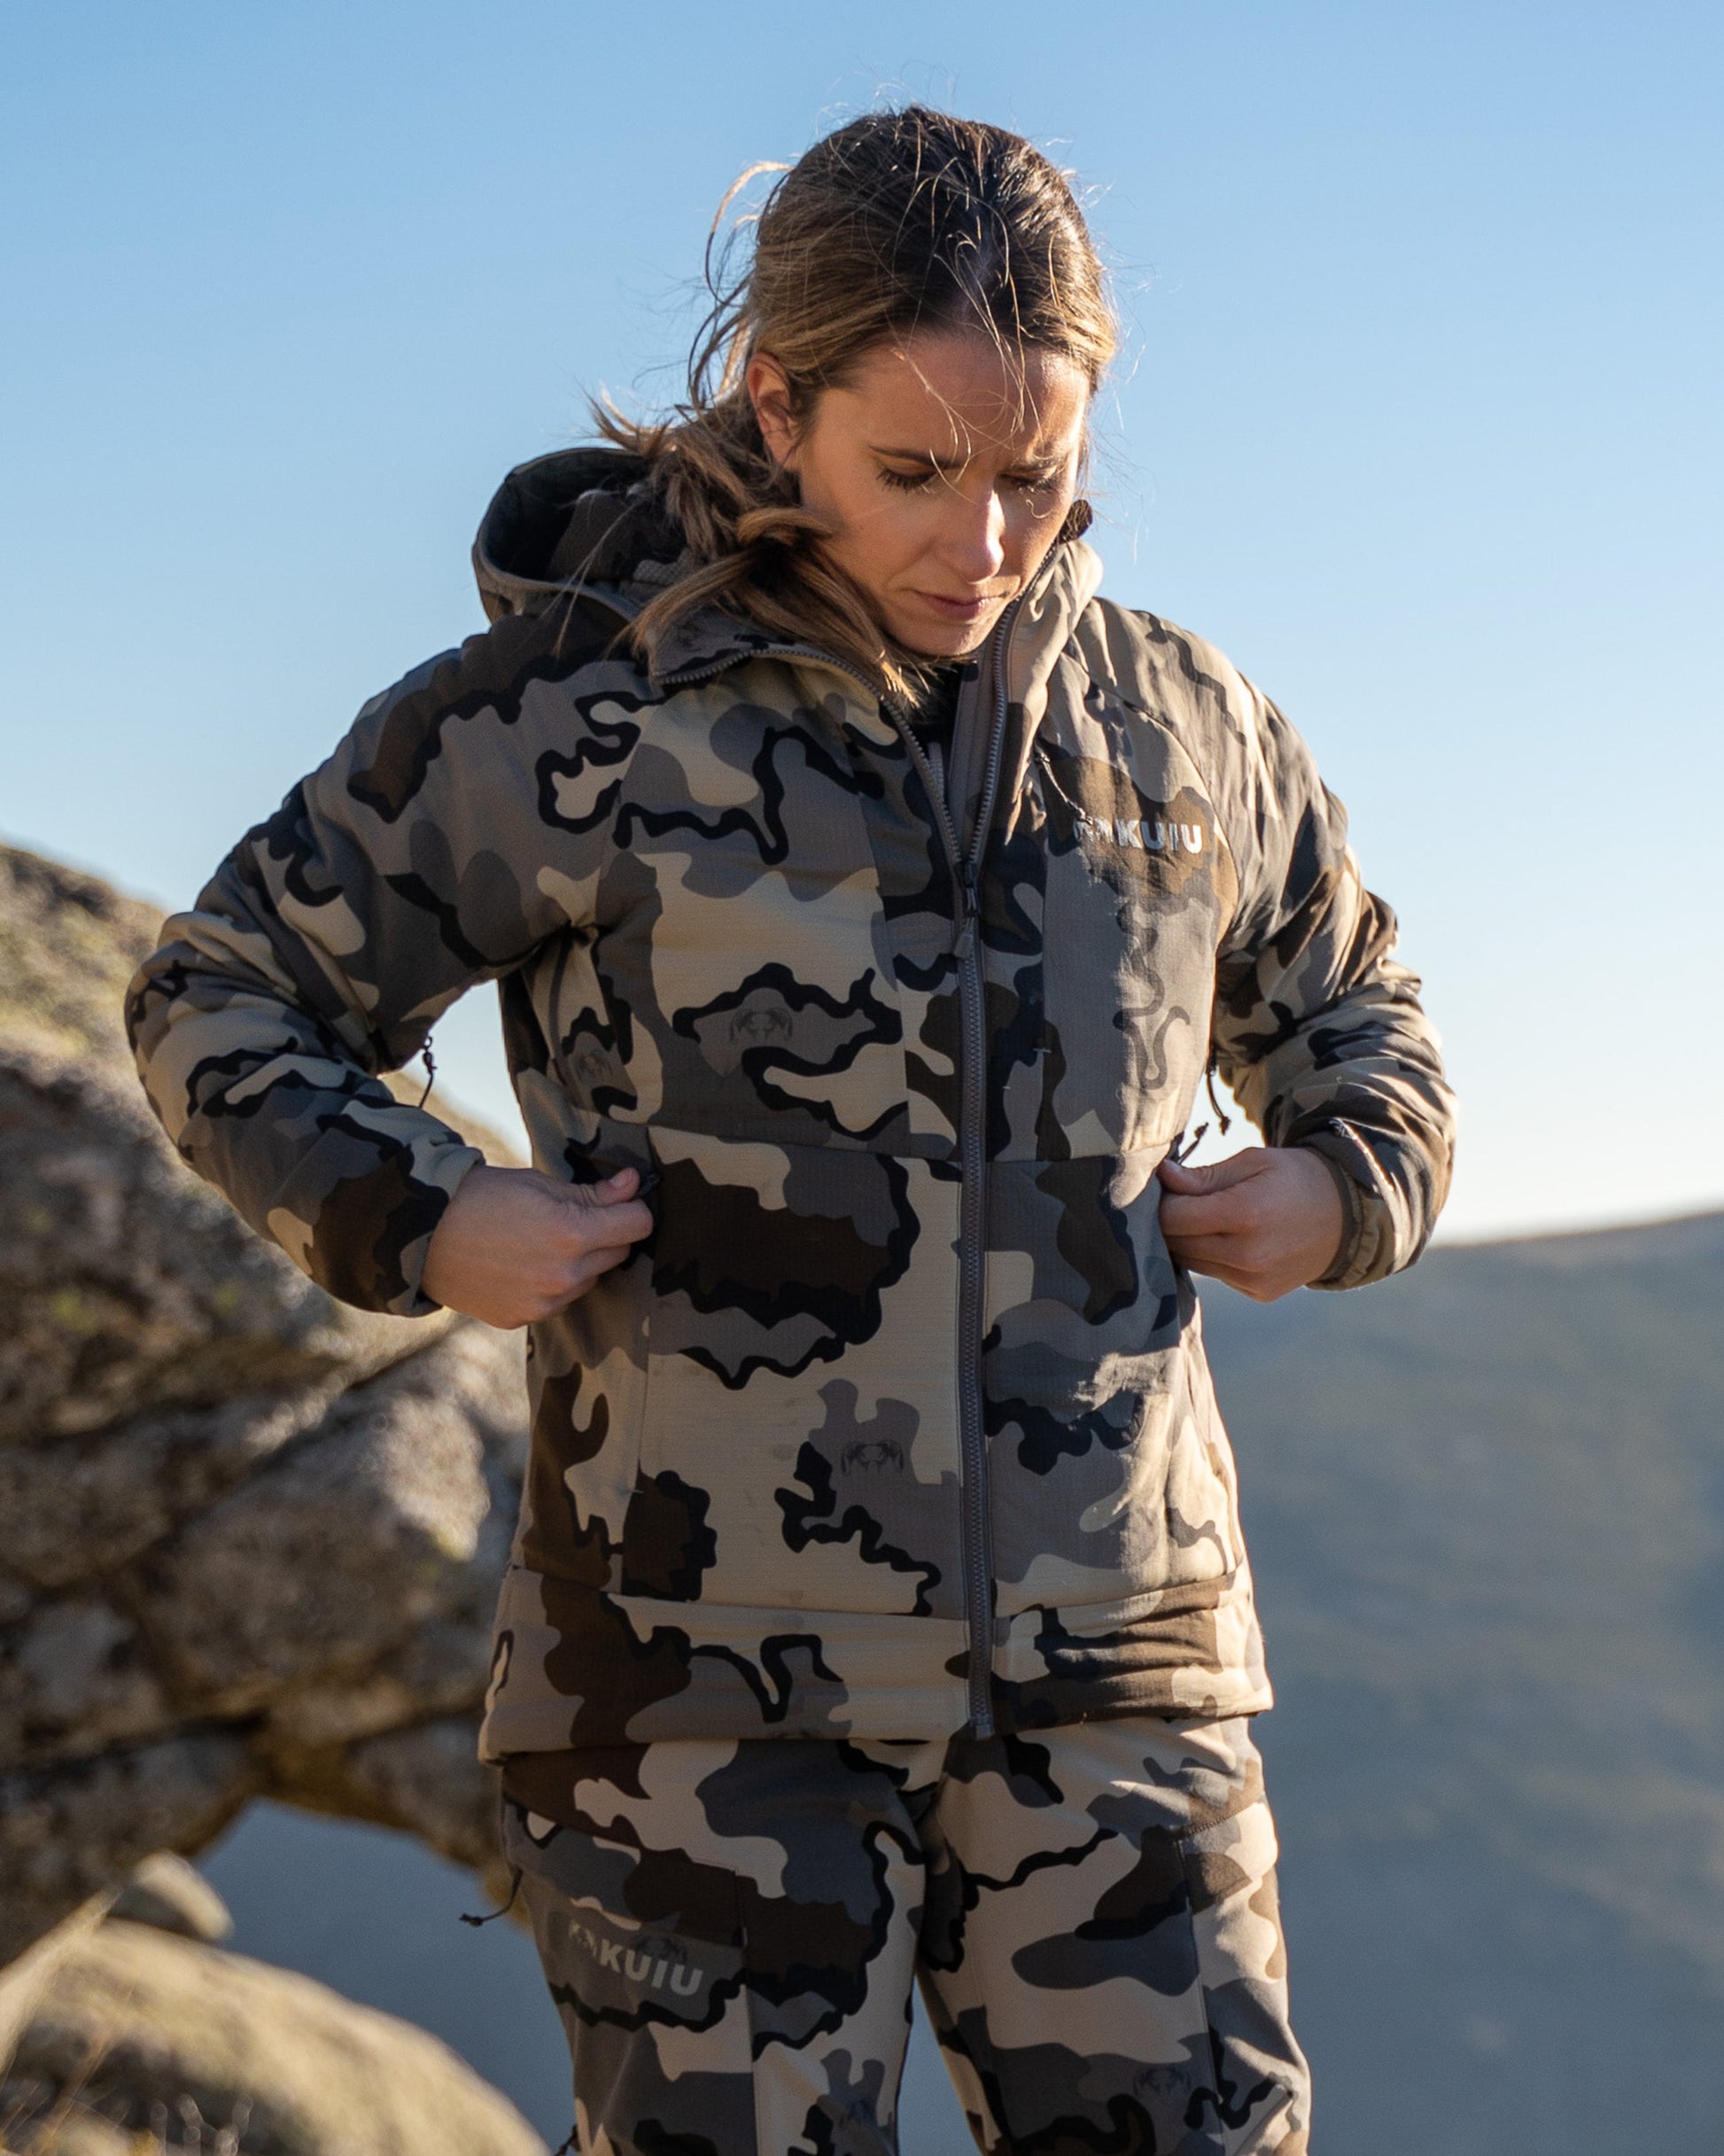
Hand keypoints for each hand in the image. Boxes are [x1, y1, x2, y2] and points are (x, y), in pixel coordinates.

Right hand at [421, 1164, 653, 1327]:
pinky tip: (520, 1266)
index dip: (633, 1208)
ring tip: (537, 1242)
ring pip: (589, 1280)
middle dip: (605, 1234)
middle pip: (618, 1254)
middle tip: (570, 1217)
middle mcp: (565, 1276)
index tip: (621, 1200)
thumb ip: (594, 1193)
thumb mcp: (540, 1184)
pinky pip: (558, 1300)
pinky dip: (550, 1284)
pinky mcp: (524, 1319)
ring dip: (579, 1263)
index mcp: (573, 1234)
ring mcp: (545, 1303)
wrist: (422, 1235)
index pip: (638, 1225)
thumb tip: (633, 1185)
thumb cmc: (482, 1198)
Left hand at [1156, 1146, 1345, 1302]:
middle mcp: (1248, 1254)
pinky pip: (1215, 1274)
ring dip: (1186, 1241)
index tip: (1167, 1188)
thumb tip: (1163, 1177)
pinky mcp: (1258, 1292)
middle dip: (1168, 1222)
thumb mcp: (1253, 1162)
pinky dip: (1210, 1257)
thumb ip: (1204, 1176)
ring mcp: (1253, 1279)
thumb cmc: (1295, 1178)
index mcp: (1245, 1214)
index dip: (1161, 1201)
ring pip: (1191, 1262)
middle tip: (1179, 1201)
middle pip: (1177, 1243)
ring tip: (1203, 1218)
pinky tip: (1227, 1238)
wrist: (1346, 1216)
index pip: (1173, 1217)